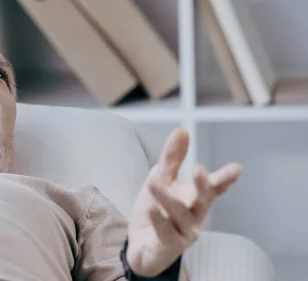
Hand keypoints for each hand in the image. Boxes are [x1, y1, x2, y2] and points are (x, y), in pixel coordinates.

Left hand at [126, 128, 241, 276]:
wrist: (142, 247)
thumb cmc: (157, 211)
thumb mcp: (161, 180)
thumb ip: (171, 159)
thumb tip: (182, 130)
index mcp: (196, 199)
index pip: (213, 187)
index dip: (225, 179)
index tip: (236, 169)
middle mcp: (195, 217)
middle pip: (203, 201)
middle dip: (203, 186)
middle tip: (200, 169)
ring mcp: (183, 233)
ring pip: (180, 215)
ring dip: (167, 199)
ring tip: (154, 181)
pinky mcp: (168, 246)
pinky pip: (165, 233)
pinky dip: (158, 221)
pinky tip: (151, 208)